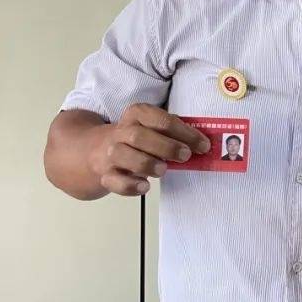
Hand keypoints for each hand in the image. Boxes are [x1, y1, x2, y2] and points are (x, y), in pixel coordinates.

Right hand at [88, 103, 210, 196]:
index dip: (184, 132)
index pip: (160, 119)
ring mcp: (110, 153)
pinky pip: (114, 181)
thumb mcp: (153, 128)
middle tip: (185, 156)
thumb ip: (175, 132)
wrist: (99, 150)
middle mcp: (121, 132)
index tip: (203, 145)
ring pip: (123, 155)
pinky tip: (145, 187)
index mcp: (137, 115)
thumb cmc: (138, 139)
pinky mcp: (105, 175)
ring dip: (147, 163)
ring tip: (163, 170)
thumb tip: (203, 144)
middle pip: (139, 136)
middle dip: (166, 146)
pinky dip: (130, 186)